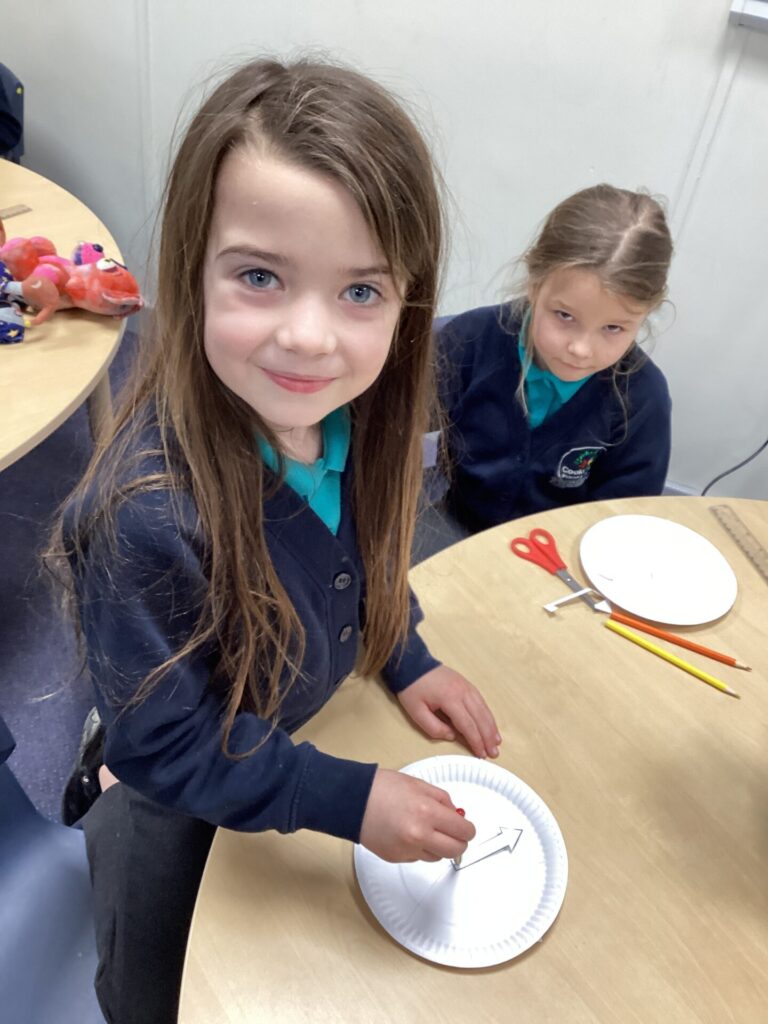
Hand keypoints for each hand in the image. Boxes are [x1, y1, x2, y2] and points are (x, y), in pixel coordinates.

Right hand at [359, 767, 475, 861]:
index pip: (463, 831)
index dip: (468, 829)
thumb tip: (457, 815)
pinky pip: (418, 858)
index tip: (466, 827)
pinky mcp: (396, 858)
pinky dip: (419, 849)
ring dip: (438, 846)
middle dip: (459, 842)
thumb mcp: (419, 784)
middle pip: (455, 850)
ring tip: (426, 829)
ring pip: (438, 857)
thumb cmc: (381, 788)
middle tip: (456, 833)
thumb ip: (443, 800)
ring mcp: (407, 850)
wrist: (353, 800)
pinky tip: (409, 834)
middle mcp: (419, 835)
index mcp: (427, 812)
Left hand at [397, 664, 500, 758]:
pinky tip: (491, 724)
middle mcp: (462, 692)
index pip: (467, 725)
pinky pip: (481, 701)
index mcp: (449, 699)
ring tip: (497, 741)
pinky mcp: (466, 684)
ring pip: (483, 709)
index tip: (481, 755)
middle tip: (494, 753)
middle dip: (488, 737)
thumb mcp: (416, 712)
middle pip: (480, 718)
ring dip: (491, 726)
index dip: (475, 741)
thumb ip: (434, 728)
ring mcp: (466, 686)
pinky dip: (488, 714)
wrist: (412, 665)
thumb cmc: (412, 689)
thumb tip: (452, 736)